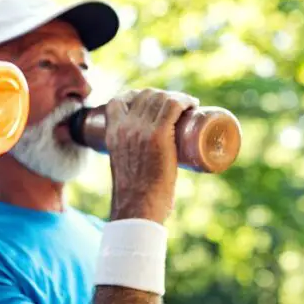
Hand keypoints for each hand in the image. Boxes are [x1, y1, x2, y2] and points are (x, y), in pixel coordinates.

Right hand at [105, 88, 198, 223]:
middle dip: (163, 96)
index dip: (138, 96)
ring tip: (188, 107)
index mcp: (111, 133)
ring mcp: (140, 129)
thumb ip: (128, 157)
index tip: (154, 104)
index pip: (119, 100)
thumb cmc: (133, 195)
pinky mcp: (158, 135)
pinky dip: (185, 101)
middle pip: (145, 96)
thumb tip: (143, 160)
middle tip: (178, 109)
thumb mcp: (121, 166)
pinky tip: (192, 105)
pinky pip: (173, 106)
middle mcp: (123, 126)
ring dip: (178, 98)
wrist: (137, 208)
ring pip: (161, 98)